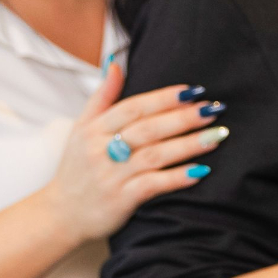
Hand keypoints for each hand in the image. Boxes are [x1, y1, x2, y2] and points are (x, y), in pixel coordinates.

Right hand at [41, 63, 228, 242]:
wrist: (61, 215)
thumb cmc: (77, 169)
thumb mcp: (81, 129)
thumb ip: (102, 97)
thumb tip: (116, 62)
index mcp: (93, 129)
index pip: (133, 108)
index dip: (164, 98)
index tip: (194, 91)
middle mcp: (101, 150)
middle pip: (148, 129)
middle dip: (184, 118)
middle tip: (214, 110)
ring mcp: (112, 176)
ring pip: (155, 155)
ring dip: (189, 145)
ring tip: (217, 136)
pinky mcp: (121, 200)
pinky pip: (153, 186)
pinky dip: (178, 178)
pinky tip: (201, 171)